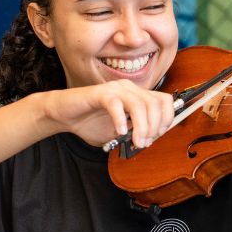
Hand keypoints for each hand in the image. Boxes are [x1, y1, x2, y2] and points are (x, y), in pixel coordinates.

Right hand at [42, 80, 174, 148]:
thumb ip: (135, 133)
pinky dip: (120, 120)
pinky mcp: (99, 93)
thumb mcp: (119, 132)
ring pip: (139, 105)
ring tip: (135, 141)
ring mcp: (115, 89)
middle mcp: (129, 89)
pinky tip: (118, 132)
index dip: (166, 118)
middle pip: (154, 104)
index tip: (158, 135)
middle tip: (143, 143)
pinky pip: (116, 104)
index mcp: (137, 95)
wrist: (65, 116)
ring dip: (141, 126)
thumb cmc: (91, 123)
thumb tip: (149, 139)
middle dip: (154, 127)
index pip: (164, 100)